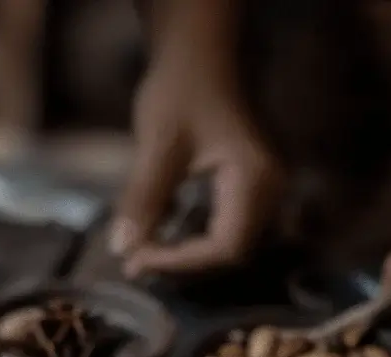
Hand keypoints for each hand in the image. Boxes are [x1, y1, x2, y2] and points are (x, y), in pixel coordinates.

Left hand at [110, 53, 283, 276]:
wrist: (196, 58)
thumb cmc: (181, 92)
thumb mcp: (157, 146)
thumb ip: (143, 200)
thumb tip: (121, 250)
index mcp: (254, 179)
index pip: (224, 247)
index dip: (180, 262)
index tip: (136, 259)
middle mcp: (268, 189)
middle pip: (229, 252)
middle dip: (181, 264)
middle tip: (134, 264)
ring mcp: (261, 190)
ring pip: (226, 245)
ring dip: (184, 257)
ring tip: (141, 258)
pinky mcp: (245, 190)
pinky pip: (223, 230)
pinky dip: (190, 241)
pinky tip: (157, 241)